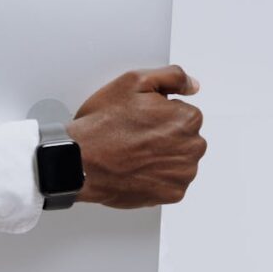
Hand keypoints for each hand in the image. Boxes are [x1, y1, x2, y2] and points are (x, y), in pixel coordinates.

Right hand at [66, 65, 206, 208]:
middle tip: (134, 136)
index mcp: (188, 119)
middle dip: (164, 136)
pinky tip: (137, 169)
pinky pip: (171, 183)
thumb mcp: (134, 81)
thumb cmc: (103, 125)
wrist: (80, 162)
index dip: (160, 114)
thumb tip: (192, 86)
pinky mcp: (172, 194)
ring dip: (162, 157)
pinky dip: (157, 178)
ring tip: (134, 154)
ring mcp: (183, 174)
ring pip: (179, 161)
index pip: (183, 113)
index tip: (140, 119)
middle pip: (185, 138)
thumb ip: (172, 77)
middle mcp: (192, 147)